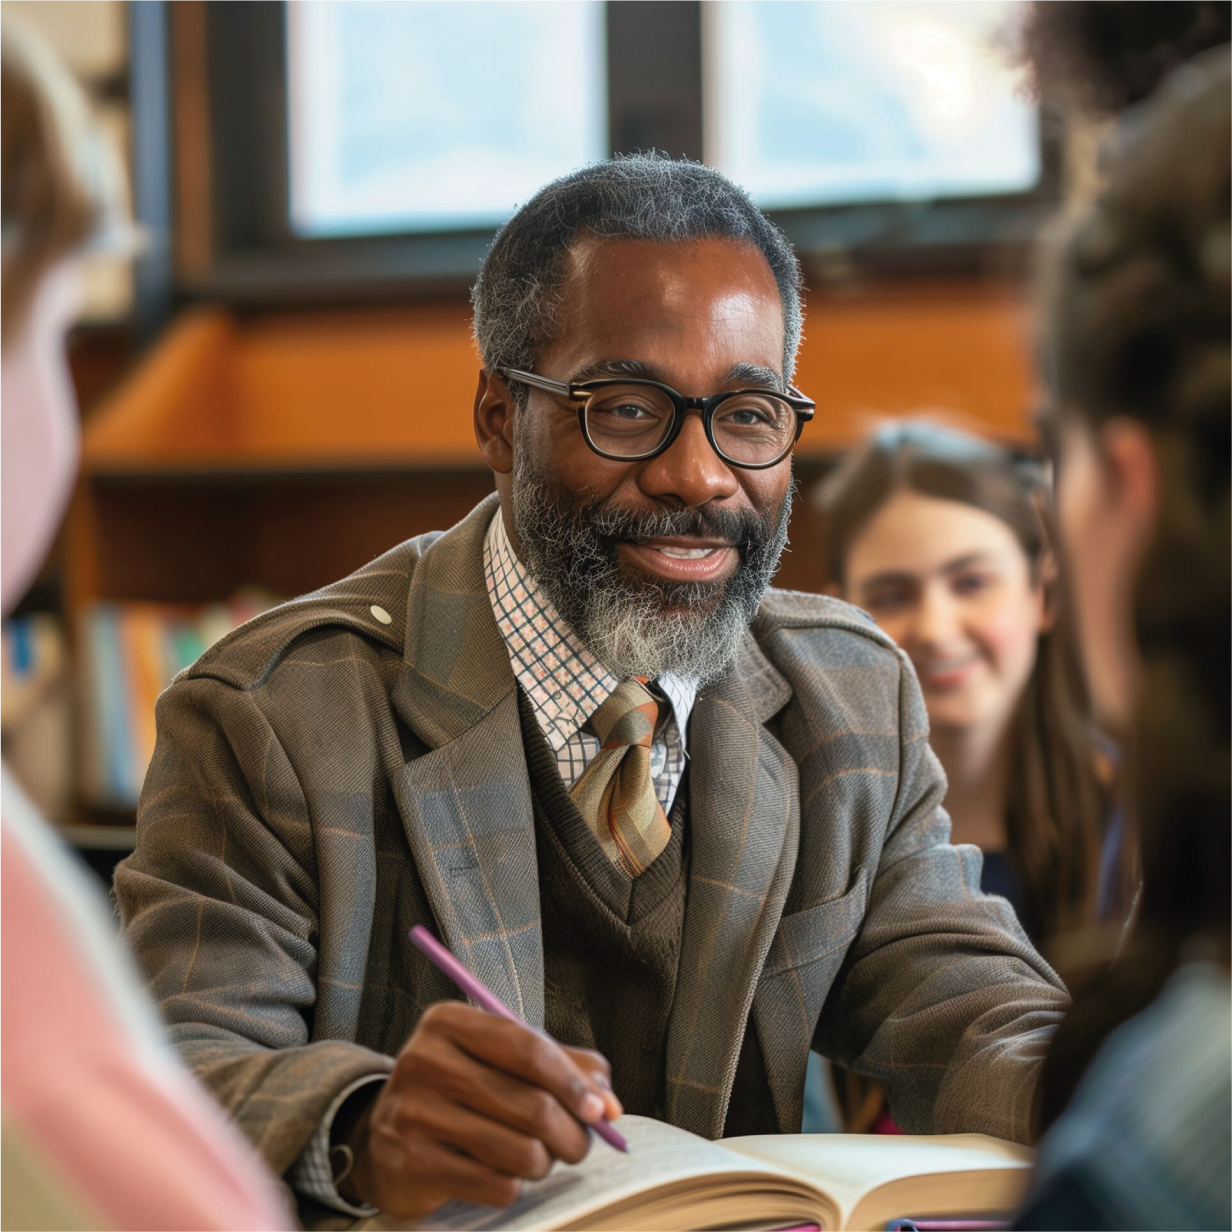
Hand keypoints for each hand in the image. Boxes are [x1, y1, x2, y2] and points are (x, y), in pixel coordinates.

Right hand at [343, 1001, 622, 1218]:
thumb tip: (609, 1103)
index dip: (573, 1082)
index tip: (602, 1109)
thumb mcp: (502, 1058)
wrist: (385, 1134)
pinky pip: (497, 1185)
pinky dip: (514, 1184)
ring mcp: (414, 1114)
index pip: (528, 1048)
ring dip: (545, 1162)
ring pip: (520, 1151)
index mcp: (449, 1021)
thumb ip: (561, 1066)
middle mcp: (425, 1061)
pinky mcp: (413, 1164)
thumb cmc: (461, 1088)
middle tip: (580, 1143)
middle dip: (572, 1133)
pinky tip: (502, 1172)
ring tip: (539, 1156)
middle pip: (531, 1105)